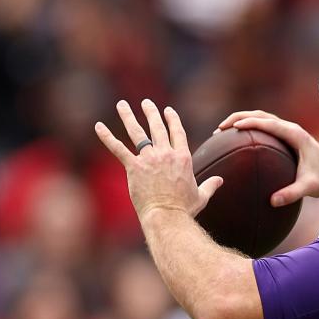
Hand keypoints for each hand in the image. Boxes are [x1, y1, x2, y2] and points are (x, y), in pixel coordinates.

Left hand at [96, 99, 222, 221]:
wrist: (168, 216)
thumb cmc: (185, 209)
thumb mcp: (201, 196)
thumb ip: (210, 185)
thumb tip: (220, 180)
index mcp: (183, 157)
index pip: (177, 132)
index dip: (172, 119)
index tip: (167, 111)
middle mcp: (166, 154)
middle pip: (157, 127)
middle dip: (151, 112)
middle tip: (146, 102)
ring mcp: (149, 159)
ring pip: (137, 132)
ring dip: (128, 116)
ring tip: (122, 105)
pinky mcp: (133, 167)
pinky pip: (118, 148)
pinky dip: (107, 137)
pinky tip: (98, 126)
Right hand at [216, 110, 318, 204]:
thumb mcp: (308, 188)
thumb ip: (291, 194)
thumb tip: (272, 201)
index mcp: (296, 135)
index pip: (269, 122)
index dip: (250, 122)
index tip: (232, 127)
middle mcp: (291, 129)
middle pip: (261, 115)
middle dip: (239, 117)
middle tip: (221, 128)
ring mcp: (289, 132)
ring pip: (262, 119)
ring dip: (243, 120)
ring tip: (223, 131)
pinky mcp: (287, 138)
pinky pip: (265, 128)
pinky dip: (250, 129)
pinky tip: (238, 141)